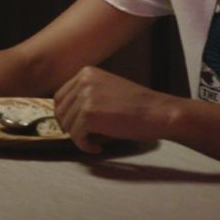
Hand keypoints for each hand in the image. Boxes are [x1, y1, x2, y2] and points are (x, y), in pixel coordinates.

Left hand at [51, 66, 178, 153]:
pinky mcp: (89, 114)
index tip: (78, 126)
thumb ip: (86, 97)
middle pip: (60, 111)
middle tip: (88, 137)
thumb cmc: (137, 107)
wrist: (159, 113)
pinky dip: (85, 146)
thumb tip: (64, 119)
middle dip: (72, 128)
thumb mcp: (107, 91)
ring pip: (67, 125)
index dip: (66, 115)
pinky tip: (98, 147)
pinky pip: (76, 137)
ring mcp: (85, 97)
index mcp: (86, 72)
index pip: (60, 97)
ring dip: (80, 137)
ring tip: (97, 141)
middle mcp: (83, 81)